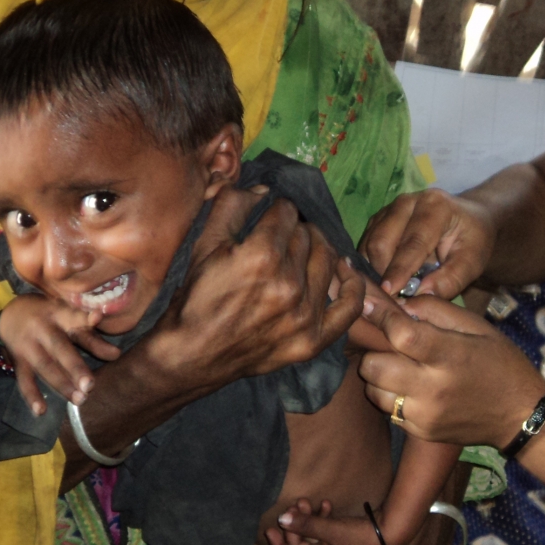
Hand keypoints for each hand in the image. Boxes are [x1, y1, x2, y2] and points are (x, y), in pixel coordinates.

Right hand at [0, 295, 120, 415]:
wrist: (12, 312)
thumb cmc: (53, 317)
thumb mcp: (70, 317)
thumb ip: (92, 336)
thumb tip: (117, 355)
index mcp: (60, 315)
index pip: (75, 317)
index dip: (86, 318)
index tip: (98, 318)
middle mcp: (43, 329)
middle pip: (59, 347)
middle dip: (75, 367)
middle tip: (90, 385)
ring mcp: (29, 345)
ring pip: (45, 366)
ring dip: (61, 384)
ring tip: (79, 400)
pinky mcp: (19, 360)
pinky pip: (24, 379)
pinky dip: (32, 396)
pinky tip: (41, 411)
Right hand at [148, 186, 365, 392]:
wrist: (192, 355)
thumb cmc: (196, 298)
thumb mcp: (205, 244)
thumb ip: (232, 206)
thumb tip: (264, 189)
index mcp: (261, 256)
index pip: (286, 213)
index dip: (276, 210)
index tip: (269, 218)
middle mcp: (288, 285)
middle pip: (306, 235)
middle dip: (293, 230)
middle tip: (280, 238)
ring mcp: (304, 316)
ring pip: (327, 260)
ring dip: (317, 248)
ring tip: (304, 250)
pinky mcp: (313, 341)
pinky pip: (350, 306)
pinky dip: (352, 284)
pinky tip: (345, 270)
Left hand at [266, 498, 390, 544]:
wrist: (391, 532)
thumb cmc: (360, 536)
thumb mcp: (331, 530)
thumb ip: (306, 524)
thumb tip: (281, 519)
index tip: (270, 528)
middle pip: (301, 543)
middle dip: (296, 524)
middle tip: (296, 504)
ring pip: (313, 533)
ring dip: (309, 517)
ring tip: (308, 500)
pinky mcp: (344, 537)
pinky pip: (326, 528)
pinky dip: (323, 516)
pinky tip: (327, 503)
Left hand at [358, 294, 544, 446]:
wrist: (521, 415)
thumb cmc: (501, 362)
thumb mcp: (477, 326)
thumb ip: (435, 309)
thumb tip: (399, 303)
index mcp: (450, 356)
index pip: (401, 335)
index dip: (380, 317)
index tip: (367, 303)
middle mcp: (433, 389)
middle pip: (374, 366)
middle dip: (376, 350)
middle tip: (390, 345)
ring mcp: (425, 414)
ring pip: (374, 391)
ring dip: (380, 376)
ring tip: (401, 368)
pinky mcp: (422, 432)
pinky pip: (388, 411)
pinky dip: (392, 396)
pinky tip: (412, 389)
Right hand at [359, 189, 494, 299]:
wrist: (468, 219)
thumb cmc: (472, 241)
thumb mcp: (472, 261)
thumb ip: (450, 279)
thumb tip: (421, 295)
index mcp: (435, 207)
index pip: (412, 243)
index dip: (399, 270)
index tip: (390, 294)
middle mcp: (408, 202)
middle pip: (382, 241)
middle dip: (382, 272)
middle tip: (390, 299)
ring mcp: (390, 208)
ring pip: (369, 243)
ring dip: (374, 270)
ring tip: (386, 292)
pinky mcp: (379, 218)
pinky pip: (366, 244)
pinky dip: (370, 265)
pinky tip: (382, 281)